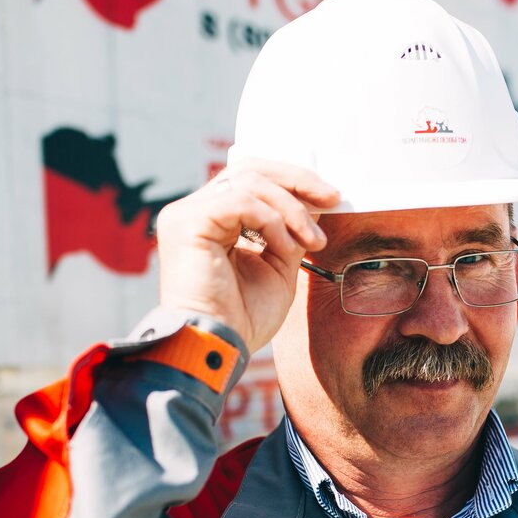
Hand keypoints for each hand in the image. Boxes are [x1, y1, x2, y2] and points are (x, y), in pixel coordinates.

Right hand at [154, 159, 339, 353]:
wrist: (219, 348)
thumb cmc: (243, 318)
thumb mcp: (279, 266)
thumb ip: (289, 231)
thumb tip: (314, 203)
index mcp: (214, 219)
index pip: (252, 178)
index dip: (293, 180)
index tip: (330, 197)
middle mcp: (195, 211)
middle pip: (250, 168)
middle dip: (297, 181)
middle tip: (331, 199)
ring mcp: (187, 214)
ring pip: (249, 182)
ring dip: (291, 210)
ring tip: (311, 242)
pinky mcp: (186, 222)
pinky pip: (240, 202)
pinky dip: (271, 222)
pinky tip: (284, 249)